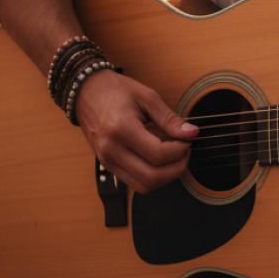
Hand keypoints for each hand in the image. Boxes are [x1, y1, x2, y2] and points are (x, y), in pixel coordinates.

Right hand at [74, 68, 198, 193]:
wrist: (86, 92)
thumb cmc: (115, 90)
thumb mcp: (147, 96)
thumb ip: (169, 118)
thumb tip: (191, 133)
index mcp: (121, 129)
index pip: (159, 154)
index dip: (181, 150)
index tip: (188, 139)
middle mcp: (111, 150)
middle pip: (152, 177)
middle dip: (177, 168)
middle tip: (185, 151)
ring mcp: (107, 161)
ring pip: (144, 186)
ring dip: (165, 177)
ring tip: (174, 156)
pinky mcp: (108, 166)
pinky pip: (134, 183)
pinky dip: (152, 176)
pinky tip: (159, 159)